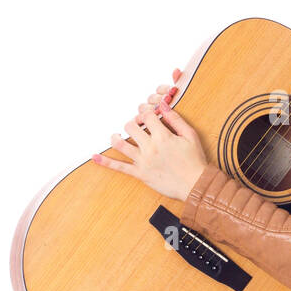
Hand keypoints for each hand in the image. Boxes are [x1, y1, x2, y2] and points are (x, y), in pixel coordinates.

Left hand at [91, 69, 208, 200]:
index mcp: (163, 136)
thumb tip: (164, 105)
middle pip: (131, 126)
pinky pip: (119, 167)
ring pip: (121, 144)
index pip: (147, 116)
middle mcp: (150, 147)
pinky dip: (105, 162)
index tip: (146, 112)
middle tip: (137, 124)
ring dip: (116, 137)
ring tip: (116, 135)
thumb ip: (176, 119)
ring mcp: (143, 161)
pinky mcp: (140, 174)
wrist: (195, 185)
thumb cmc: (195, 161)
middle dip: (133, 122)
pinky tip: (95, 157)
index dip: (146, 111)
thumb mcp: (190, 136)